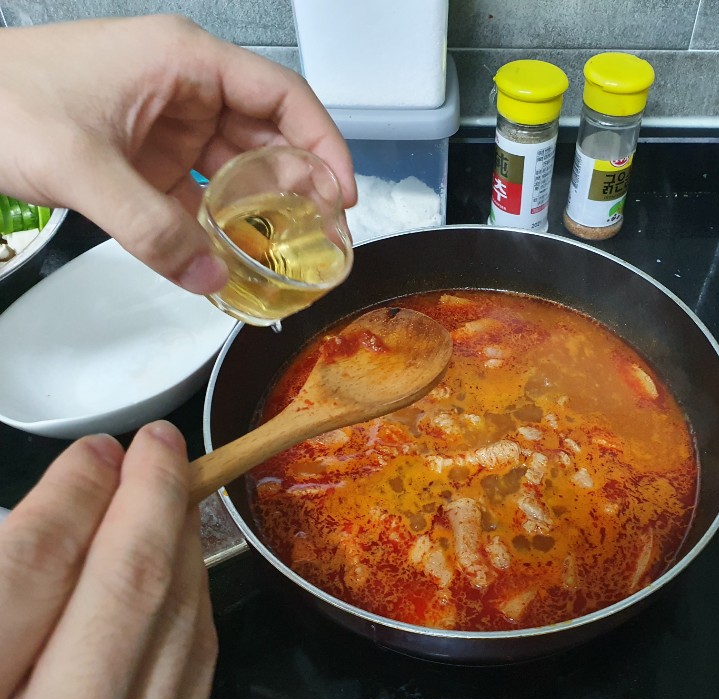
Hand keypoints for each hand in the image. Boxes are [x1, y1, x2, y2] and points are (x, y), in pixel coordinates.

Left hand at [0, 14, 354, 293]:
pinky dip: (216, 225)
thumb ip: (149, 229)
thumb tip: (208, 277)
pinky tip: (229, 256)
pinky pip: (199, 194)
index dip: (323, 144)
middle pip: (269, 136)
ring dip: (260, 212)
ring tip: (286, 254)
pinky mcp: (147, 158)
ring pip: (237, 170)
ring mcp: (167, 125)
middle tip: (321, 237)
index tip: (343, 193)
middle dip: (300, 186)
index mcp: (184, 62)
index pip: (283, 97)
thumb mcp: (80, 165)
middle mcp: (185, 89)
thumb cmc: (0, 97)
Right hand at [0, 421, 216, 698]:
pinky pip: (194, 671)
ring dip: (181, 545)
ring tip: (173, 492)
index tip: (96, 451)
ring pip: (179, 625)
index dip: (70, 495)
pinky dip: (189, 607)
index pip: (34, 567)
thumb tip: (63, 510)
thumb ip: (9, 581)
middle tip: (159, 443)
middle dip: (150, 498)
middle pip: (129, 586)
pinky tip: (179, 573)